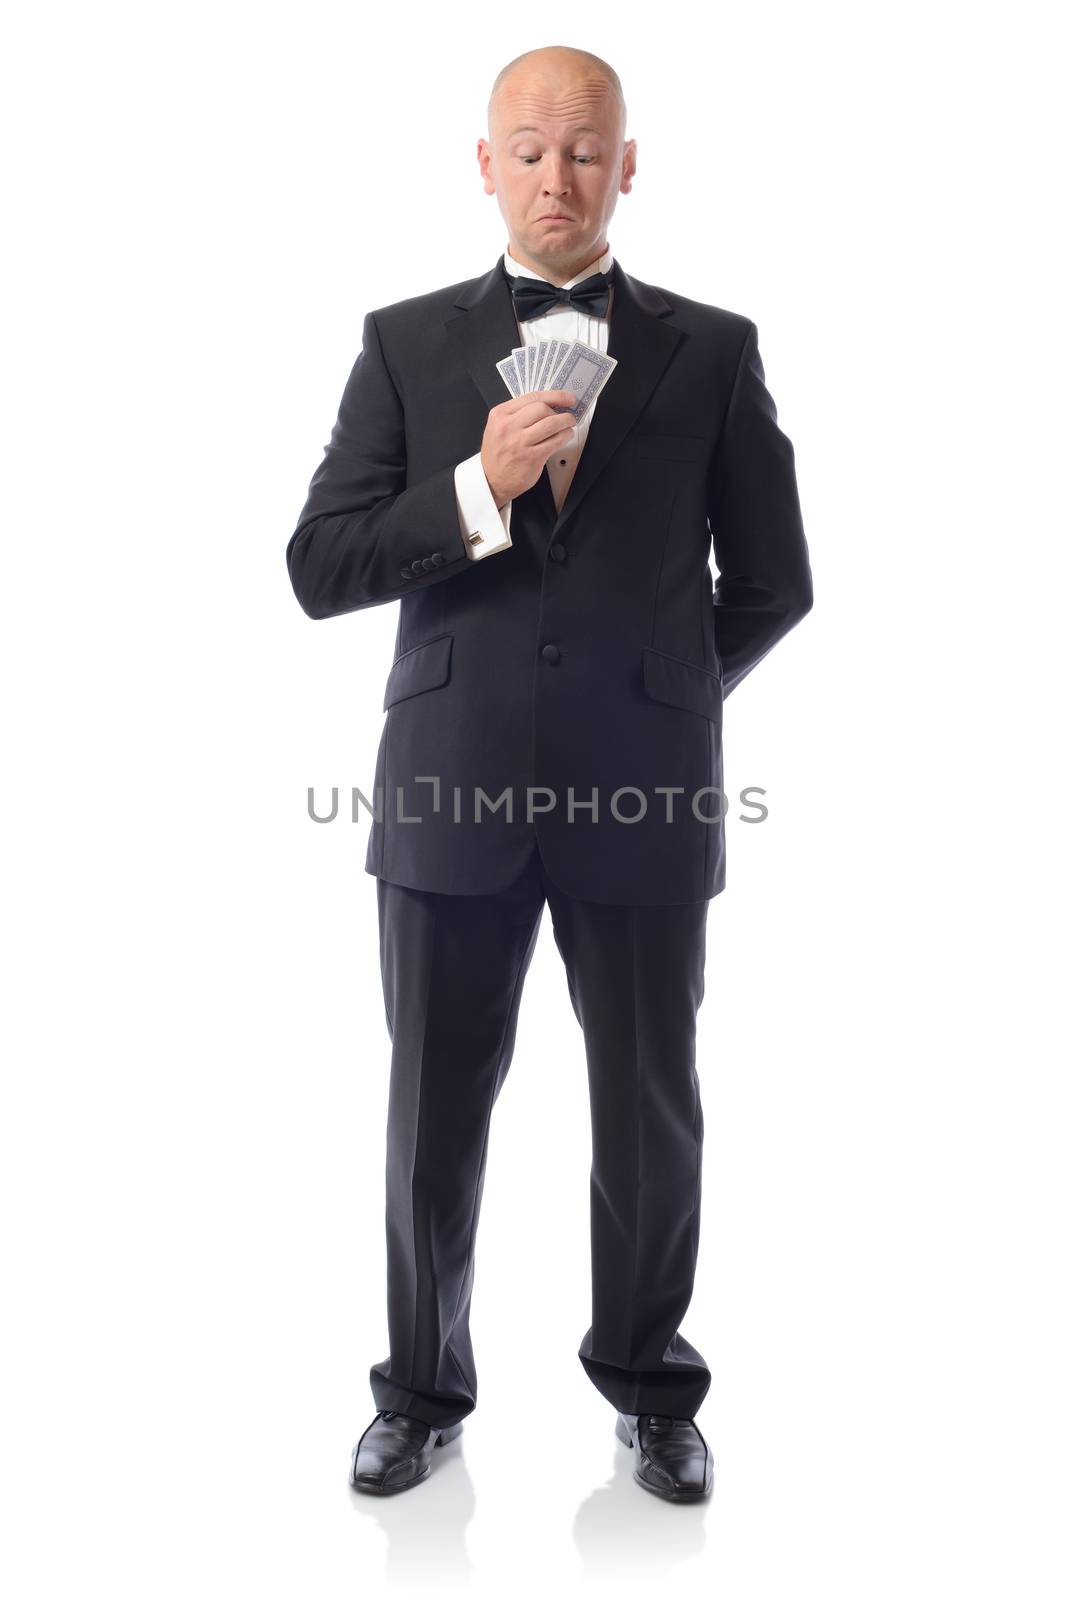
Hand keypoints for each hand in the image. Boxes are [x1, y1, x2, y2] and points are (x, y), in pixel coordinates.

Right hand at [480, 389, 577, 505]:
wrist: (491, 480)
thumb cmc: (498, 453)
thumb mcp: (499, 426)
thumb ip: (518, 414)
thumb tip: (549, 405)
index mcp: (500, 414)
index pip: (532, 397)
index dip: (555, 396)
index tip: (567, 398)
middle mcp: (508, 426)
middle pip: (542, 408)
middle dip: (559, 411)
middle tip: (566, 416)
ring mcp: (520, 442)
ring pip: (551, 423)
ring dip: (566, 422)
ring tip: (569, 424)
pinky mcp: (532, 457)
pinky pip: (555, 441)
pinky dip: (565, 436)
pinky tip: (565, 436)